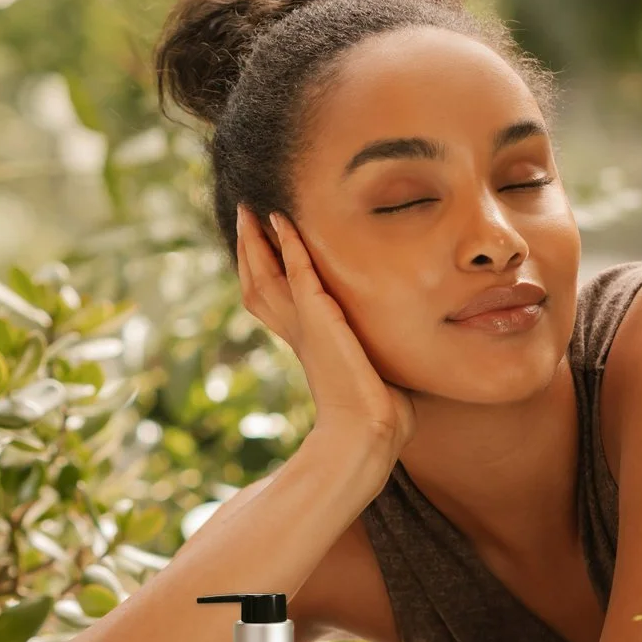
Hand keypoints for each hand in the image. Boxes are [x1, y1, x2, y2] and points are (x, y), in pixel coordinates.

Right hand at [236, 204, 415, 465]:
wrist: (368, 430)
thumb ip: (374, 355)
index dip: (263, 271)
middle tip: (243, 215)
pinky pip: (297, 271)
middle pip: (257, 284)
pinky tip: (281, 219)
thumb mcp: (372, 372)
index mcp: (306, 343)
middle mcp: (297, 331)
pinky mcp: (318, 317)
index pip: (274, 300)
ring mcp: (303, 324)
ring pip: (264, 275)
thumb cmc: (377, 413)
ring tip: (252, 211)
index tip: (260, 244)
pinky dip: (289, 244)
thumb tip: (398, 362)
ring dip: (256, 241)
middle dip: (248, 250)